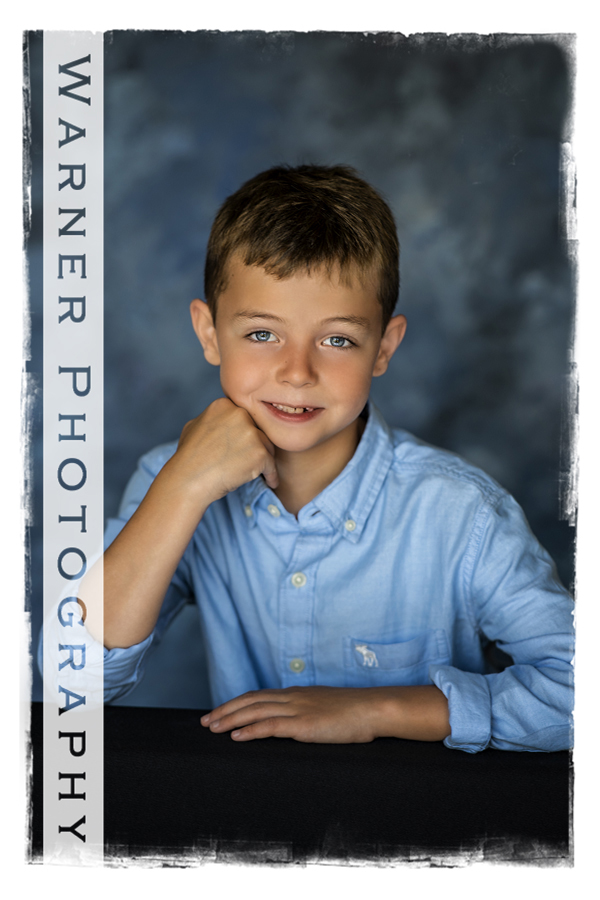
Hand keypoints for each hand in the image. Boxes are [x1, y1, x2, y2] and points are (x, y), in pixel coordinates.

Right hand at [172, 397, 278, 503]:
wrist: (189, 480)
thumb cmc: (188, 457)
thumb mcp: (193, 427)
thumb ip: (212, 420)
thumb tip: (221, 422)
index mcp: (224, 405)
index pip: (243, 417)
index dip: (243, 433)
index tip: (241, 447)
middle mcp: (239, 414)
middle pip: (258, 429)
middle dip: (255, 444)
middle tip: (250, 460)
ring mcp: (251, 433)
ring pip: (267, 446)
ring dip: (262, 459)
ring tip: (256, 471)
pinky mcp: (260, 453)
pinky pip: (271, 465)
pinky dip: (271, 475)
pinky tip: (270, 482)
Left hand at [201, 686, 384, 742]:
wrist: (374, 709)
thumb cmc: (355, 713)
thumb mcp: (326, 708)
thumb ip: (308, 712)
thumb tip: (296, 723)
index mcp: (297, 694)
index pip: (259, 695)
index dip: (237, 703)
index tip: (220, 712)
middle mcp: (293, 697)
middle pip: (250, 700)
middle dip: (226, 710)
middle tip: (206, 721)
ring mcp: (298, 709)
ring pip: (255, 711)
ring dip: (231, 720)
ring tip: (213, 729)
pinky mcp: (304, 724)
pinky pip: (271, 726)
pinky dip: (250, 730)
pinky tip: (237, 737)